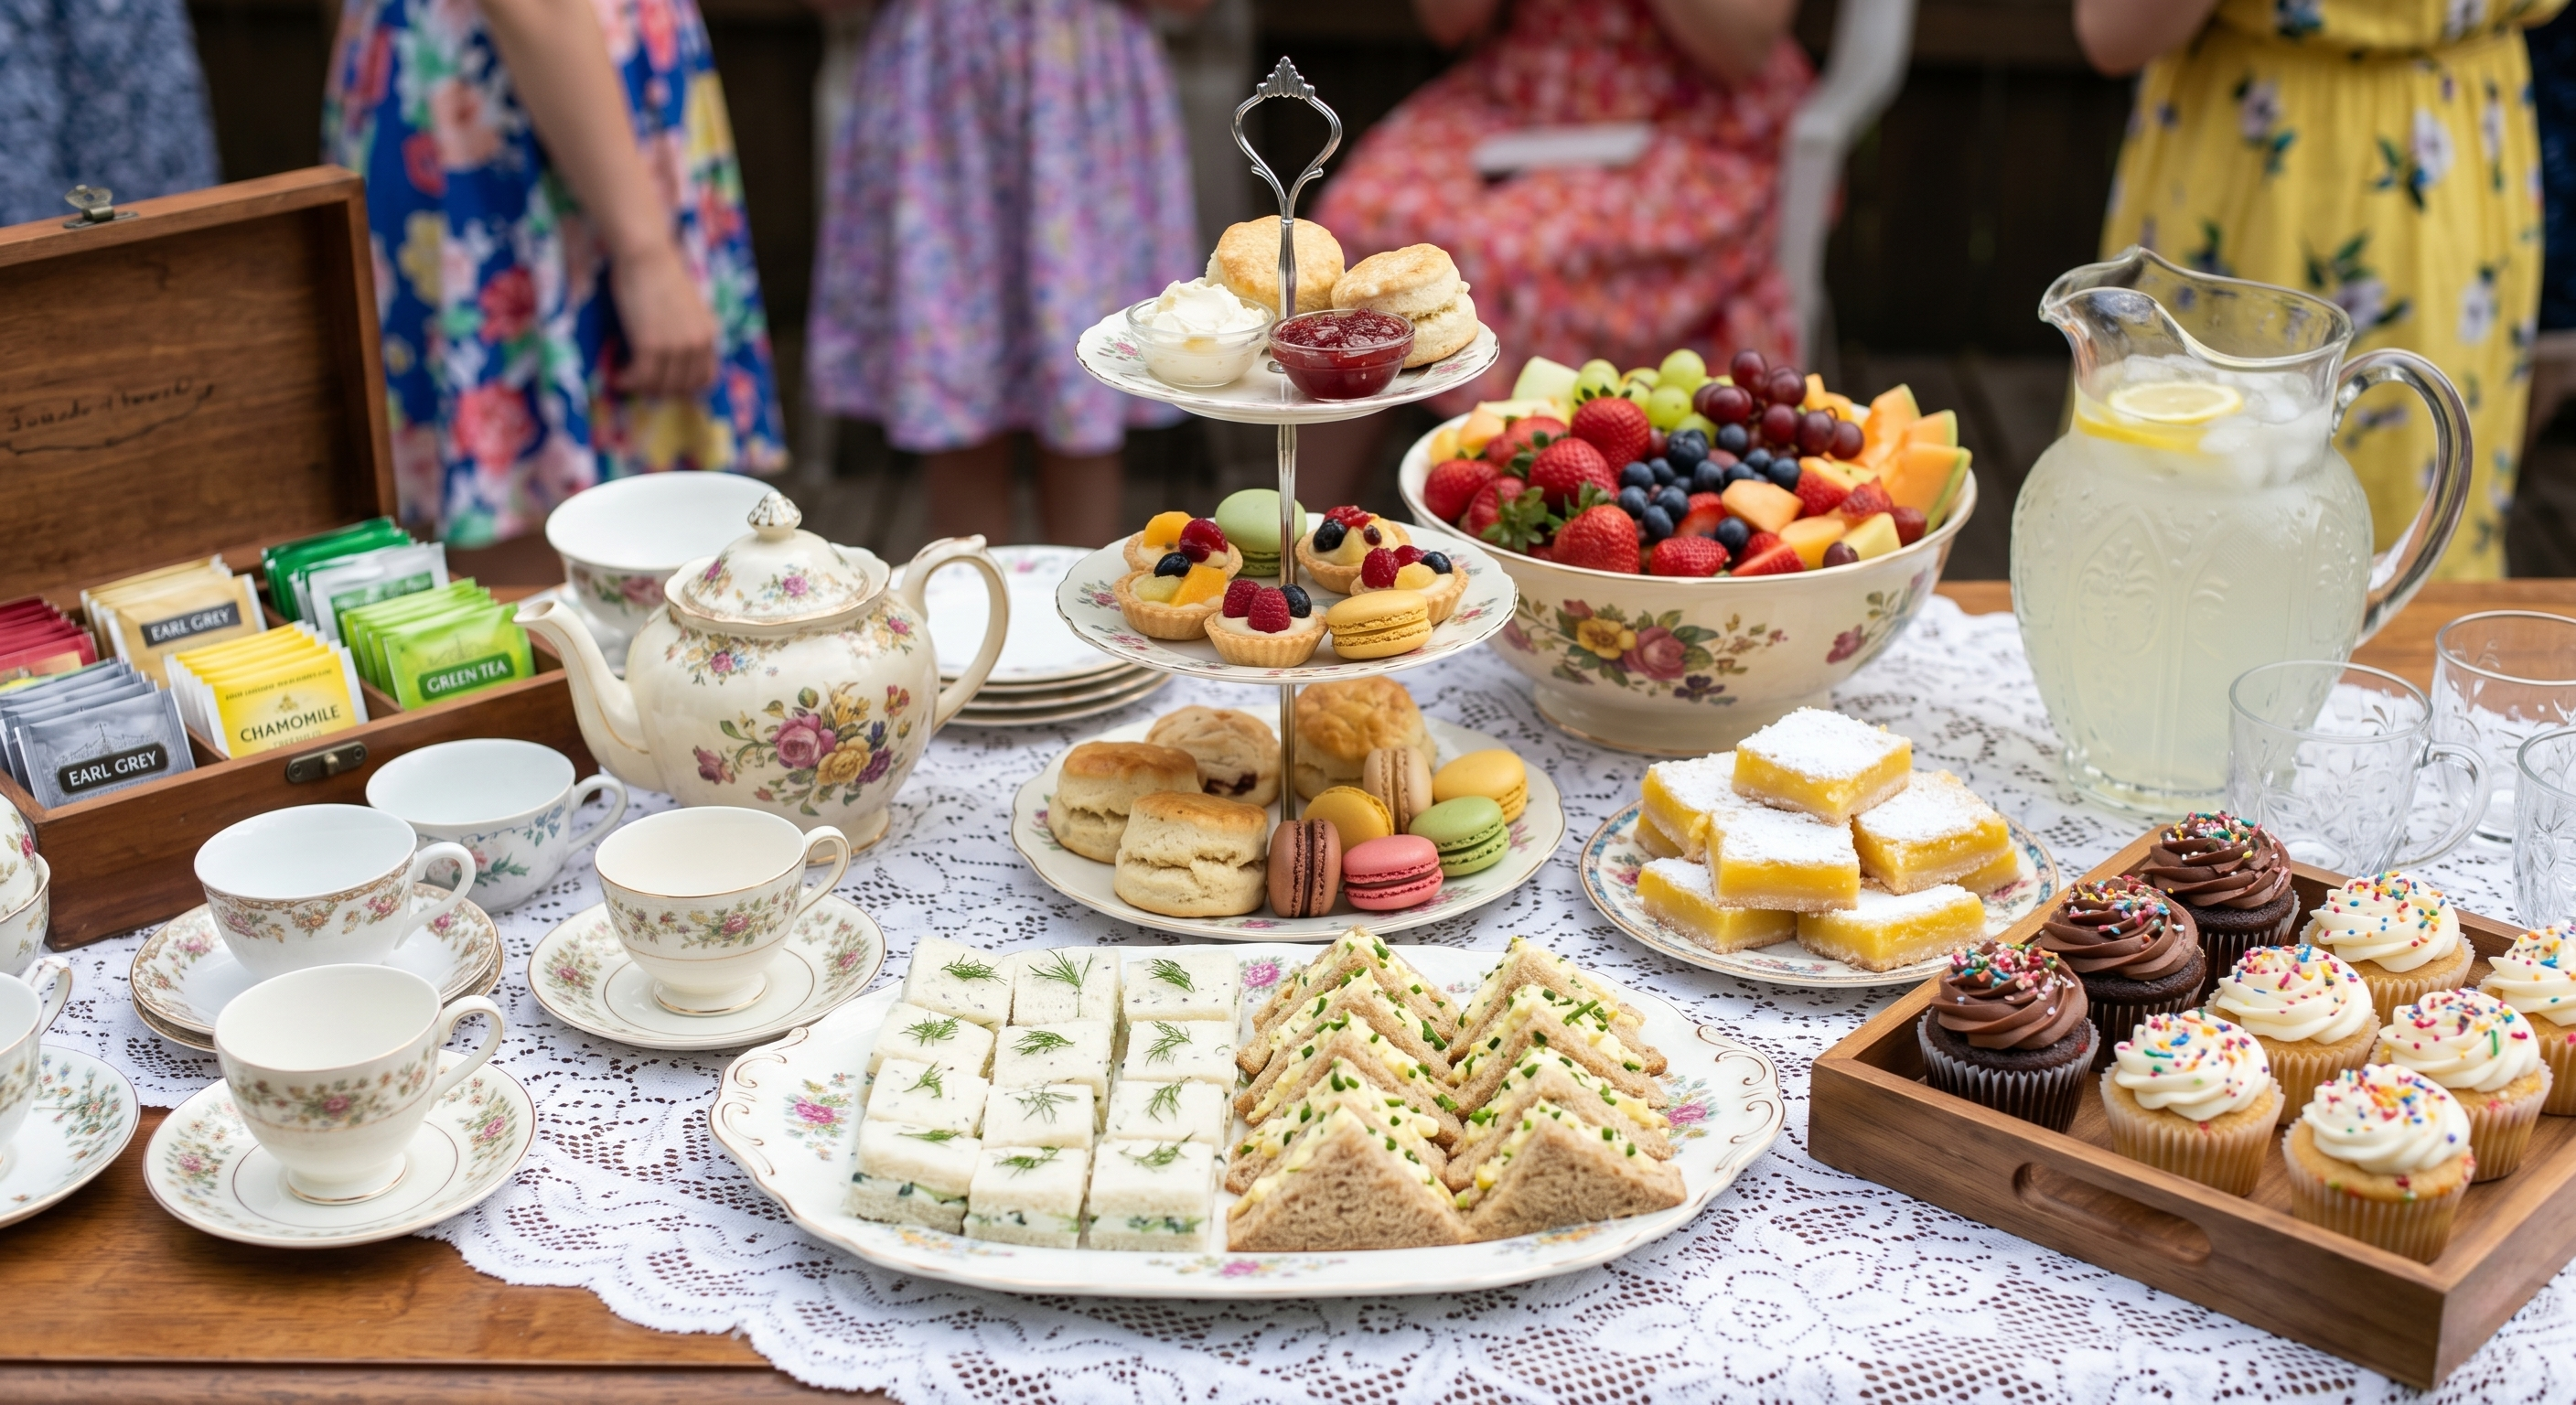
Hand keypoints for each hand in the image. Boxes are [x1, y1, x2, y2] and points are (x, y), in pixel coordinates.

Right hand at [608, 240, 718, 398]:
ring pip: (660, 385)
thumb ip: (686, 330)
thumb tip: (672, 355)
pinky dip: (627, 381)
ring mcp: (676, 346)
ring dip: (641, 387)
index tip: (666, 385)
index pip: (706, 377)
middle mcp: (698, 343)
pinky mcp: (651, 345)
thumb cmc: (660, 272)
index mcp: (709, 333)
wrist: (646, 254)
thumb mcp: (686, 306)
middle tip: (640, 384)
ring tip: (625, 379)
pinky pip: (640, 377)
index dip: (686, 388)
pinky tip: (617, 377)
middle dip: (660, 390)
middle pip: (683, 386)